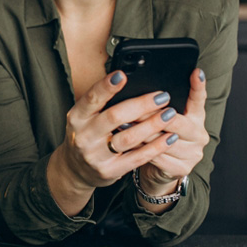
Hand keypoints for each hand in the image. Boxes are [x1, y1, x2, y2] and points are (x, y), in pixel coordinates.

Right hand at [47, 70, 179, 214]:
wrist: (75, 168)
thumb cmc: (87, 135)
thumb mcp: (85, 117)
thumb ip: (101, 102)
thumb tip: (129, 80)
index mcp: (76, 117)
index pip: (91, 98)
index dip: (106, 86)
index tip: (122, 75)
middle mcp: (83, 136)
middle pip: (114, 117)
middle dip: (141, 105)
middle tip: (162, 96)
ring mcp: (96, 155)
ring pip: (128, 138)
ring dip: (152, 125)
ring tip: (170, 114)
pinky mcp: (110, 171)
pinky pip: (137, 158)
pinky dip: (156, 147)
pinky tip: (170, 138)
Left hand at [136, 68, 208, 196]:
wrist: (159, 169)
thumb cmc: (156, 138)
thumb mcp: (160, 120)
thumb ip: (156, 107)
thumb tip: (136, 87)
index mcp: (196, 117)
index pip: (199, 99)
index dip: (198, 86)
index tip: (196, 72)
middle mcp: (199, 134)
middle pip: (176, 121)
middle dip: (151, 115)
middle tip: (133, 109)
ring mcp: (193, 153)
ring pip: (163, 140)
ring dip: (141, 133)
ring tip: (122, 124)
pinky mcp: (182, 169)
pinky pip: (157, 157)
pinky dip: (140, 150)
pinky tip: (126, 144)